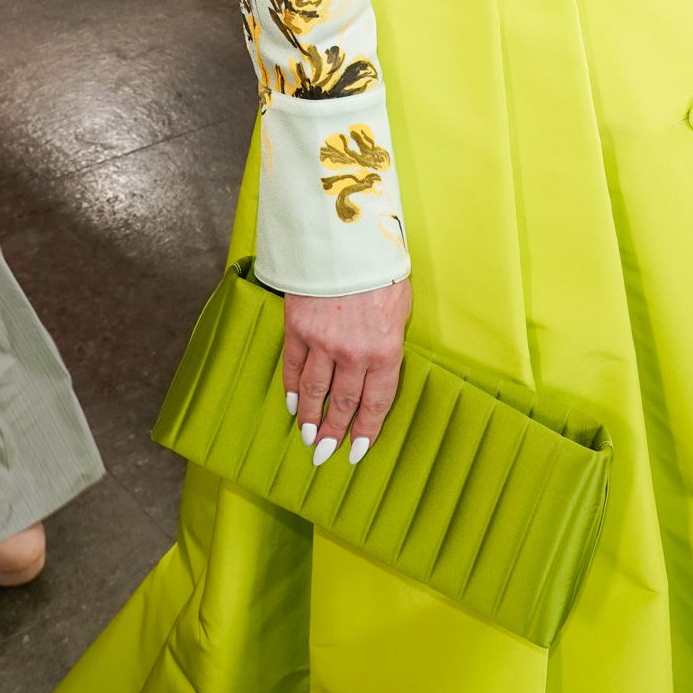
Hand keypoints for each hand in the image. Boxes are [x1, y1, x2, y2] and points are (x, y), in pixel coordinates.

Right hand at [283, 279, 411, 465]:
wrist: (346, 239)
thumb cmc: (380, 269)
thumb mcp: (401, 306)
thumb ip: (390, 339)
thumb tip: (382, 362)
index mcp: (386, 351)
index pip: (376, 403)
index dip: (365, 431)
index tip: (356, 452)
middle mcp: (354, 354)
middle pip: (343, 404)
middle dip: (334, 432)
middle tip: (324, 453)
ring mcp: (323, 343)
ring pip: (315, 391)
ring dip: (309, 418)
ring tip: (306, 437)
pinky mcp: (298, 328)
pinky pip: (293, 367)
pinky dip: (292, 388)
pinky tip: (292, 403)